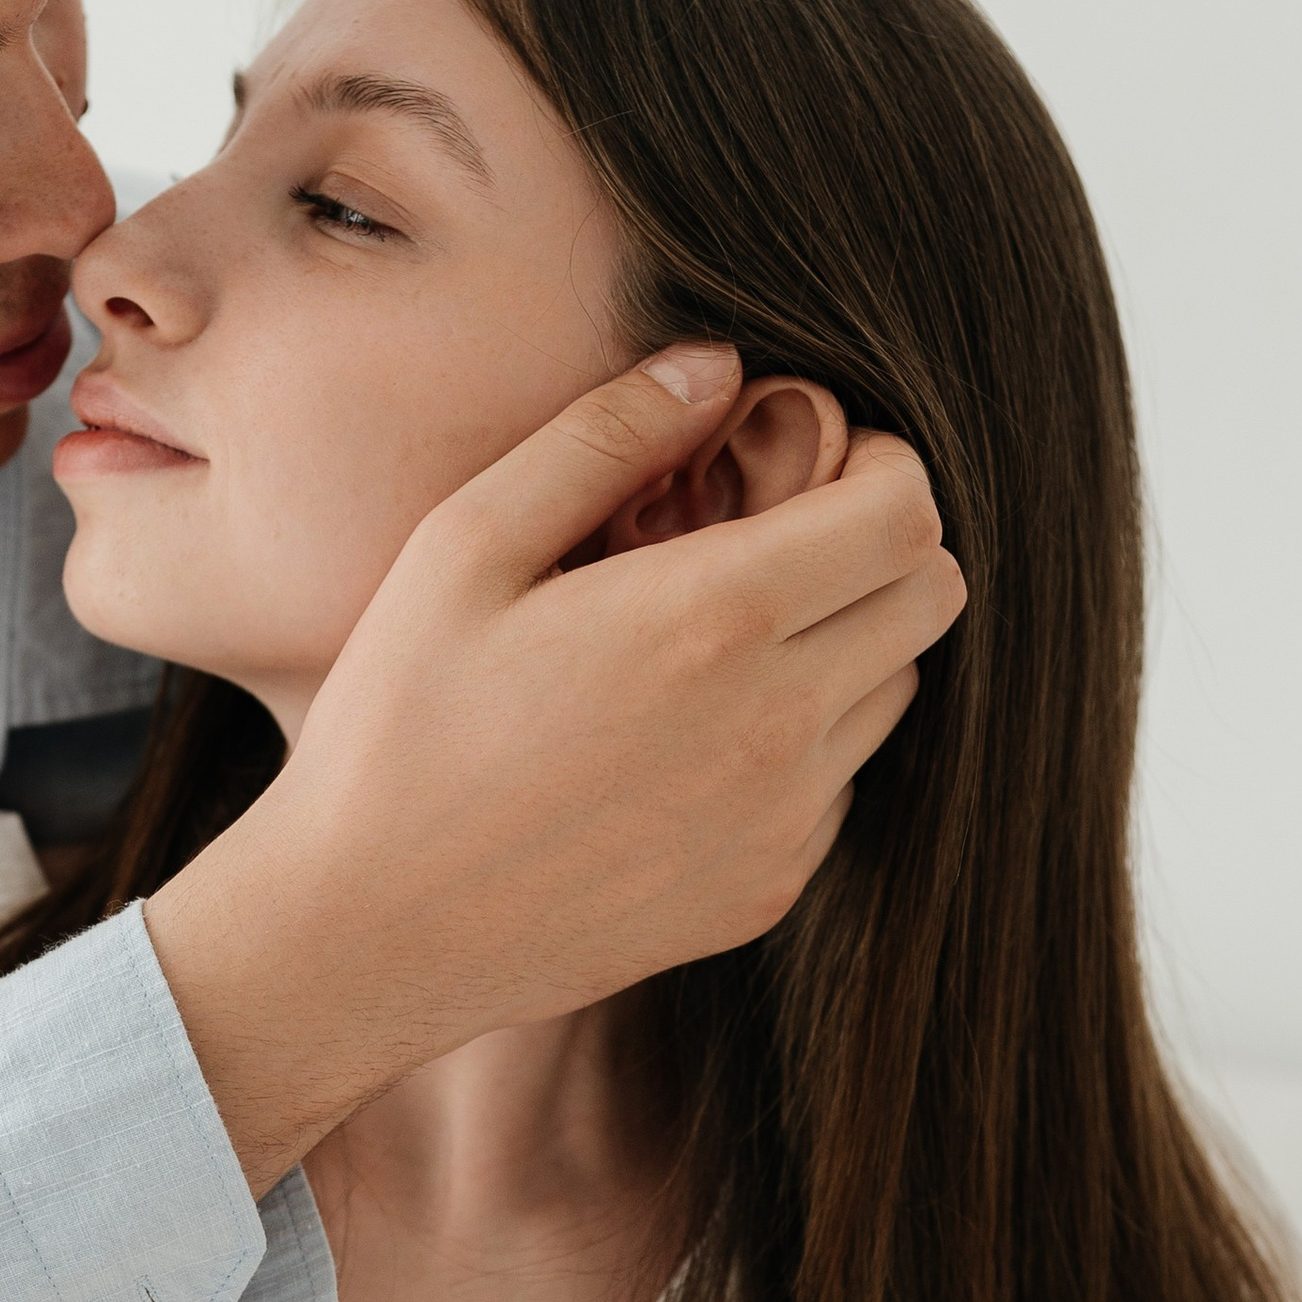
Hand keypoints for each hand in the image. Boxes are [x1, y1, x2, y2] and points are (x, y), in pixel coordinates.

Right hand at [146, 347, 965, 1194]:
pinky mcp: (767, 889)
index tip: (816, 460)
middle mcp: (776, 726)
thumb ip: (602, 437)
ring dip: (846, 641)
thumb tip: (716, 368)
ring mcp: (782, 820)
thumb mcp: (464, 547)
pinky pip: (840, 783)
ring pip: (896, 689)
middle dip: (881, 542)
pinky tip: (687, 738)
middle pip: (931, 596)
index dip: (882, 464)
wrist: (370, 932)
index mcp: (710, 620)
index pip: (905, 513)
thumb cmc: (398, 728)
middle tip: (781, 535)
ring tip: (722, 640)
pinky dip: (800, 740)